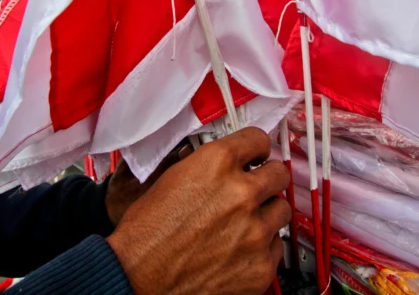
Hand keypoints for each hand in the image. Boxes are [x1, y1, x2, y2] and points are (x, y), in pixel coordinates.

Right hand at [107, 127, 290, 294]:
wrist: (137, 278)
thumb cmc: (146, 233)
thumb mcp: (172, 178)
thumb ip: (208, 166)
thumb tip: (228, 164)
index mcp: (217, 164)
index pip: (258, 139)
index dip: (256, 148)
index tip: (256, 155)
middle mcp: (241, 193)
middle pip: (278, 174)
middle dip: (267, 179)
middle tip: (255, 188)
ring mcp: (255, 231)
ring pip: (281, 210)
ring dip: (266, 214)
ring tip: (244, 223)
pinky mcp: (261, 265)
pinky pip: (276, 246)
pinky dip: (261, 247)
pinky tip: (238, 248)